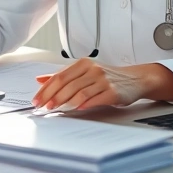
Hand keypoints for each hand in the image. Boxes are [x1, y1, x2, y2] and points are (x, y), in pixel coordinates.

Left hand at [31, 60, 172, 112]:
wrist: (135, 79)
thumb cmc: (108, 76)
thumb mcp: (85, 72)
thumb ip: (63, 76)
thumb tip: (40, 80)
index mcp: (83, 64)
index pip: (59, 77)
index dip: (46, 89)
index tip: (37, 100)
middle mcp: (92, 69)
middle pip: (67, 84)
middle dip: (52, 97)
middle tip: (43, 107)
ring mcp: (103, 80)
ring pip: (79, 92)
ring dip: (65, 102)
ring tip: (55, 109)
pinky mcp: (112, 91)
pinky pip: (95, 98)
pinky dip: (83, 104)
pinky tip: (75, 109)